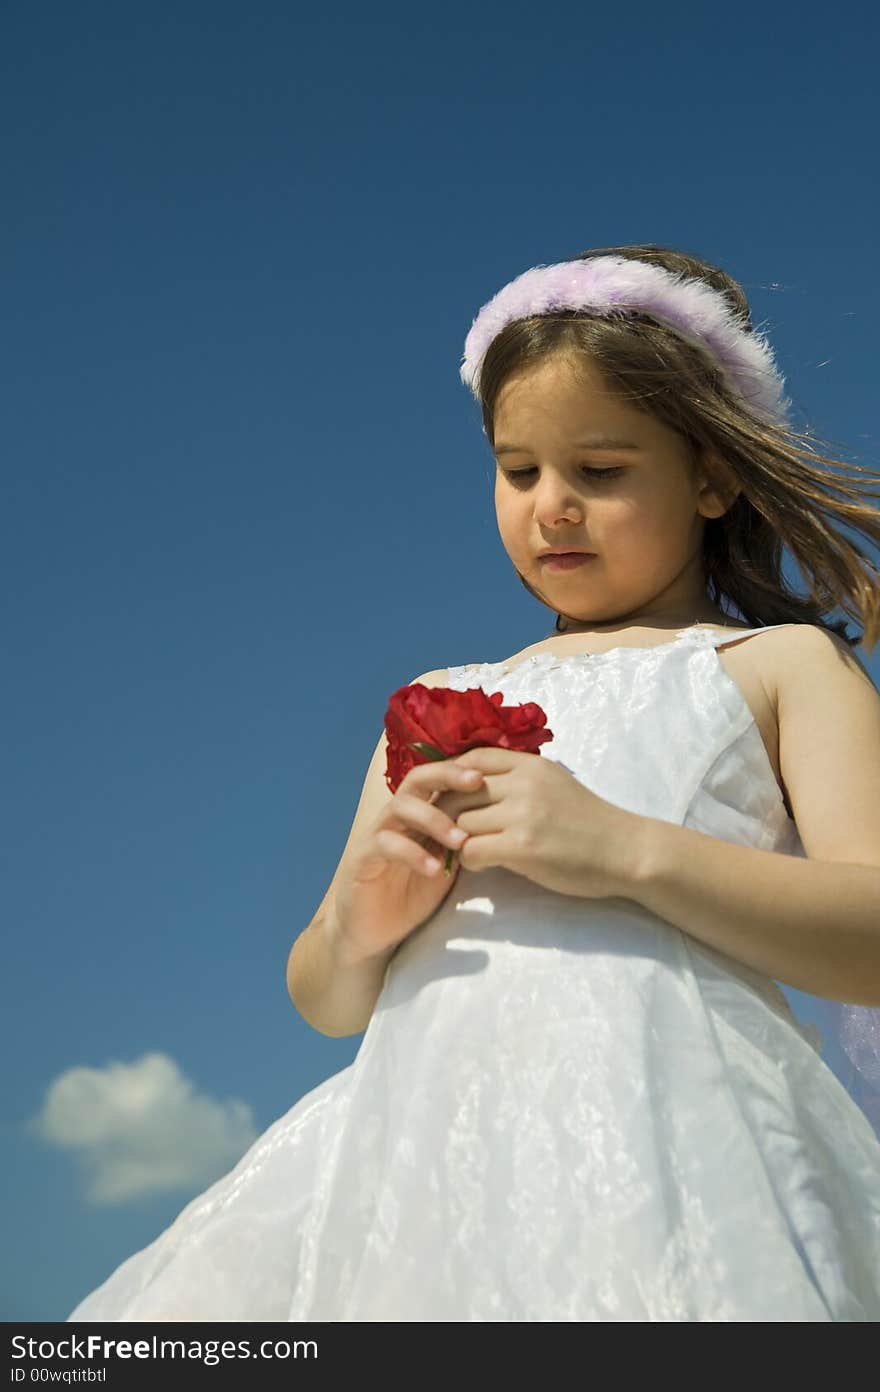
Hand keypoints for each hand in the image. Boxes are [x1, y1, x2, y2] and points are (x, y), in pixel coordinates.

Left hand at [438, 747, 640, 898]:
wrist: (626, 851)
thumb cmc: (589, 822)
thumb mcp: (554, 784)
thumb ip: (519, 779)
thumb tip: (472, 783)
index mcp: (531, 764)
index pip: (471, 758)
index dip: (451, 779)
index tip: (450, 798)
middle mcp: (524, 783)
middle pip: (458, 791)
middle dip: (446, 813)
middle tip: (447, 831)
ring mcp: (523, 814)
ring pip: (461, 823)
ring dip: (459, 840)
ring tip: (472, 850)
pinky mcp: (522, 846)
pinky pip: (471, 850)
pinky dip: (470, 861)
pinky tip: (484, 865)